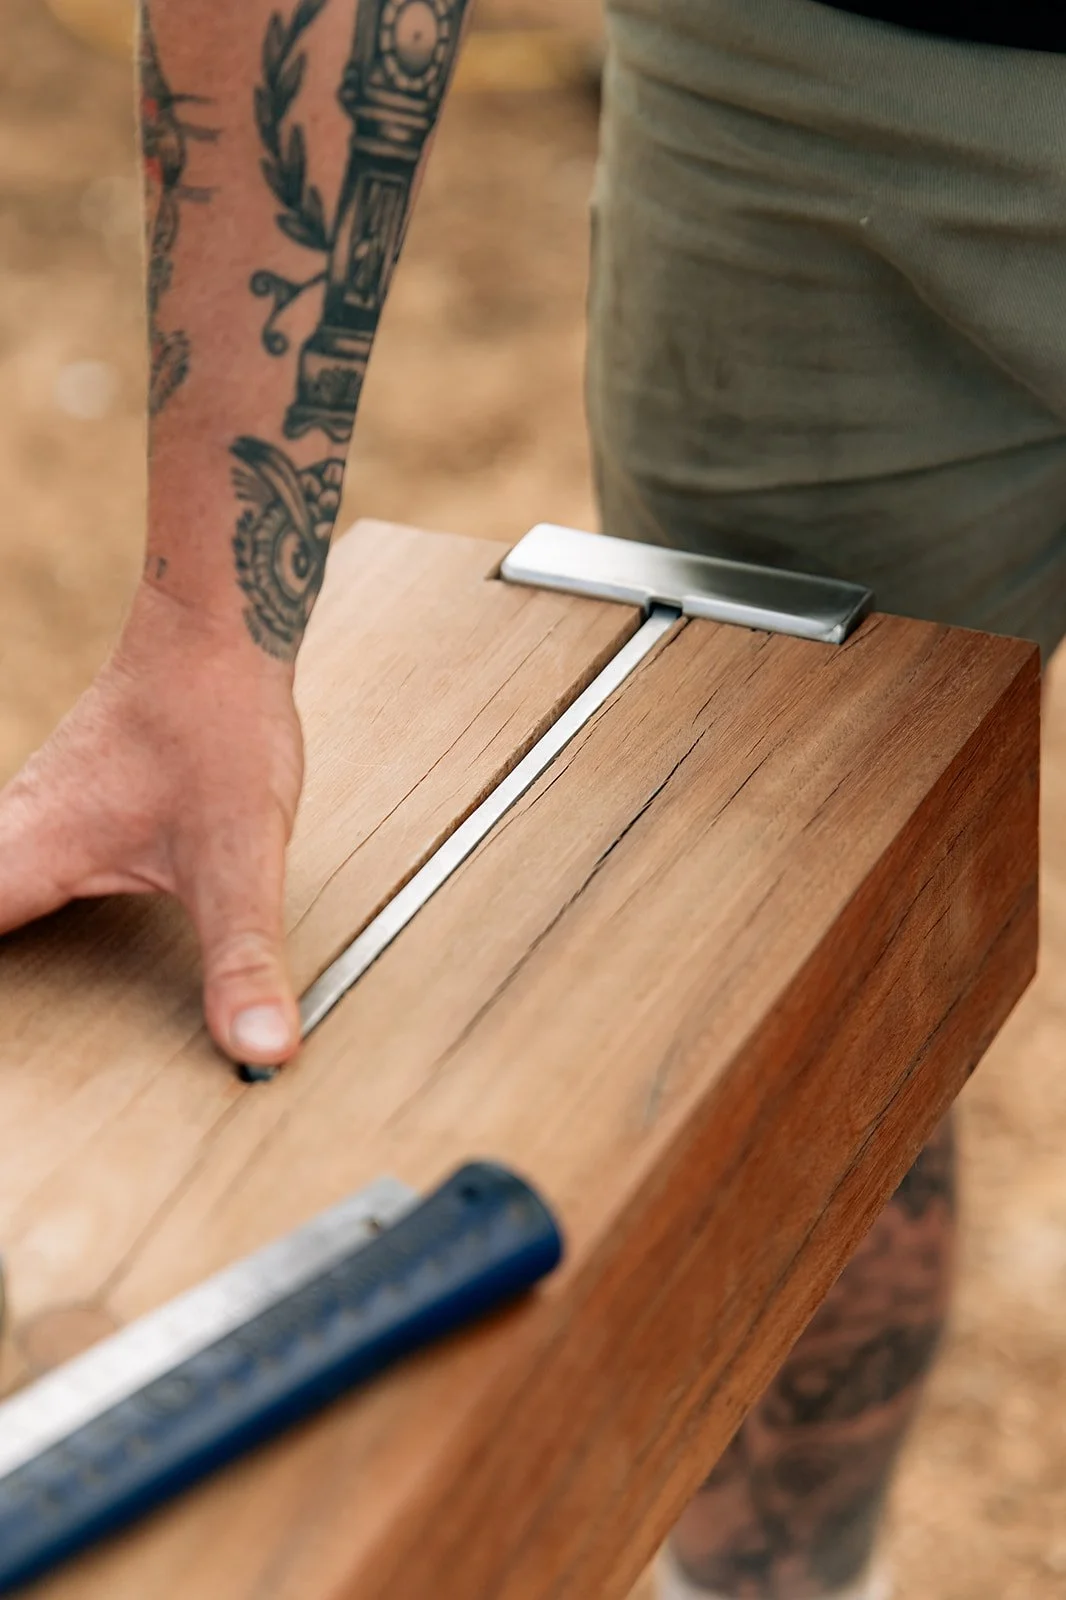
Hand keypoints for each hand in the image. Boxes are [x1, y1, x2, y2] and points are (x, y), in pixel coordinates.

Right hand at [0, 582, 303, 1068]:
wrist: (219, 628)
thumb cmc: (216, 725)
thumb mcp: (237, 857)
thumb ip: (242, 956)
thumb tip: (260, 1047)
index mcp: (20, 858)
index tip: (10, 1063)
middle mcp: (6, 834)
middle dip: (5, 983)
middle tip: (25, 1057)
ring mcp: (27, 813)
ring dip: (7, 941)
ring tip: (30, 1010)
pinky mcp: (62, 802)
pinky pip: (10, 864)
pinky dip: (17, 905)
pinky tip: (47, 930)